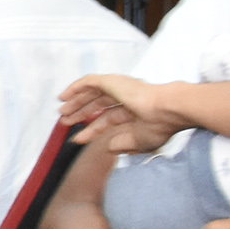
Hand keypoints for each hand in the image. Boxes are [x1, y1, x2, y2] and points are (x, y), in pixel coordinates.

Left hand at [60, 73, 183, 153]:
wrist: (167, 110)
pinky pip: (89, 82)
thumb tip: (109, 147)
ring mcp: (121, 88)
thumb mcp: (138, 142)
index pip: (110, 119)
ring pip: (93, 93)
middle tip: (66, 121)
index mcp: (137, 111)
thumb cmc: (160, 125)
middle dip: (82, 113)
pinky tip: (64, 96)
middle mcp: (129, 97)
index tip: (79, 138)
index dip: (94, 129)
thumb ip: (122, 144)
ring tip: (62, 111)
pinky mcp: (112, 81)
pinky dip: (75, 88)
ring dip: (76, 101)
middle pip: (99, 104)